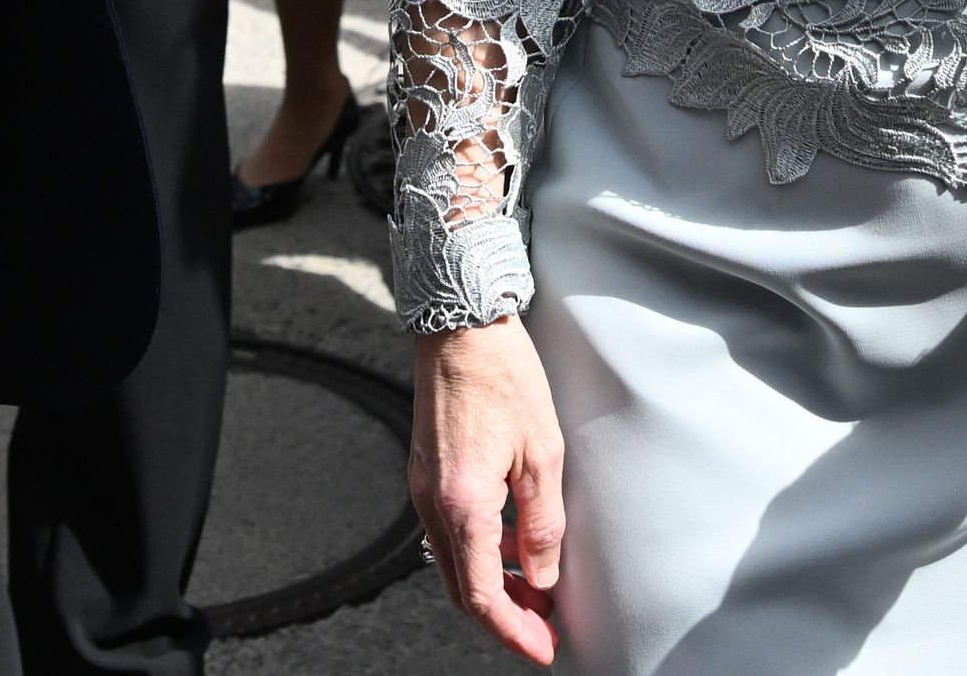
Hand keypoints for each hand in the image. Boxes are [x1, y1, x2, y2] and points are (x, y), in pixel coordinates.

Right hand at [413, 315, 566, 664]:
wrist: (460, 322)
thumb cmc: (505, 376)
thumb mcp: (543, 452)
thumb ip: (542, 524)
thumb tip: (542, 577)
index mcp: (462, 503)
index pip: (481, 595)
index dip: (513, 630)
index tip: (543, 647)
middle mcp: (432, 501)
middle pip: (461, 587)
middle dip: (504, 616)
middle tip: (544, 627)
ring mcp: (423, 486)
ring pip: (453, 560)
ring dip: (492, 583)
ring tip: (536, 588)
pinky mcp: (426, 469)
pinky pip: (449, 529)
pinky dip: (479, 551)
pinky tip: (511, 542)